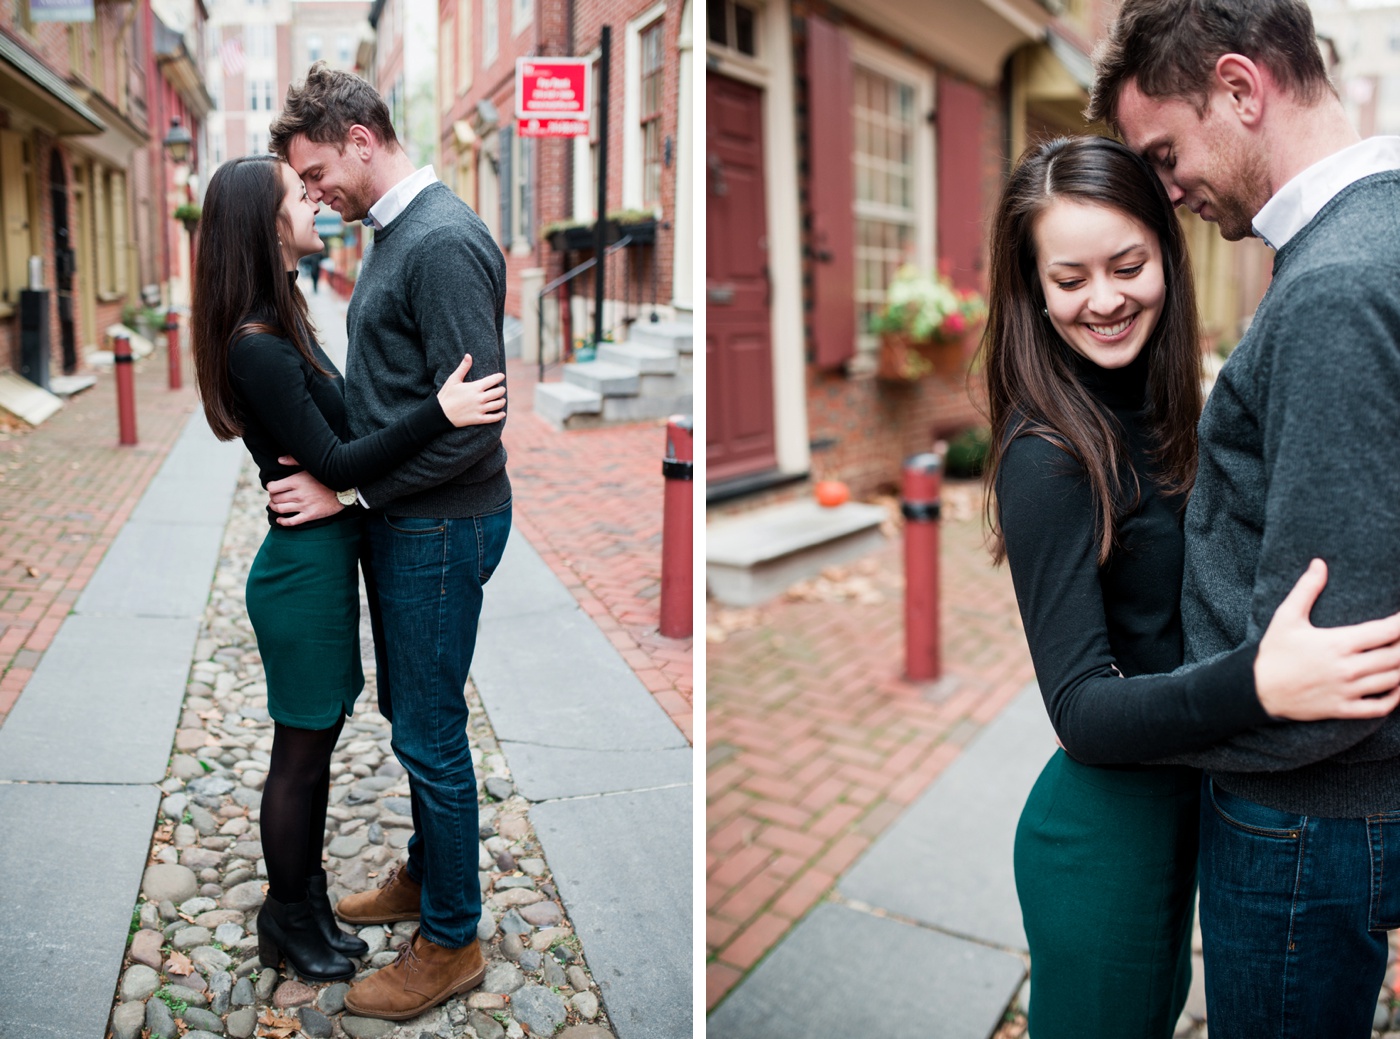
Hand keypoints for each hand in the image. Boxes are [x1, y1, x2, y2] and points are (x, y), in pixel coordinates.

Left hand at [267, 460, 342, 525]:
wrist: (345, 489)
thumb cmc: (326, 476)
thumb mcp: (310, 466)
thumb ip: (293, 460)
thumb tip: (279, 460)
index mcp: (296, 481)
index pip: (273, 487)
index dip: (271, 488)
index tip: (274, 487)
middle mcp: (298, 494)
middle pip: (275, 498)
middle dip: (272, 498)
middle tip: (275, 496)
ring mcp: (304, 505)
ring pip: (281, 509)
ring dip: (274, 508)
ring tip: (275, 505)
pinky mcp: (310, 515)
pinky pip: (292, 521)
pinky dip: (283, 521)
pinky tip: (280, 519)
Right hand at [436, 354, 505, 427]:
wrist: (440, 414)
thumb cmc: (446, 395)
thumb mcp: (453, 379)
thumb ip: (463, 368)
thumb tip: (468, 355)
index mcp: (475, 387)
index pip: (492, 380)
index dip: (499, 377)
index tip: (502, 376)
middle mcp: (480, 398)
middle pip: (497, 393)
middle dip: (501, 390)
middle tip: (502, 389)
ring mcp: (480, 409)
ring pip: (497, 405)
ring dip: (502, 401)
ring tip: (502, 400)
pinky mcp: (478, 419)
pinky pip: (493, 418)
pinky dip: (499, 416)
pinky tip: (502, 413)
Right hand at [1255, 559, 1399, 719]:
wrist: (1257, 689)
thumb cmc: (1273, 652)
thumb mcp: (1286, 617)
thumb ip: (1306, 589)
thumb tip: (1319, 563)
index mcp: (1338, 643)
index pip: (1386, 631)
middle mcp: (1347, 668)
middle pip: (1396, 656)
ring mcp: (1346, 691)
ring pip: (1393, 681)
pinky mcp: (1342, 709)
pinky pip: (1379, 707)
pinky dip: (1395, 699)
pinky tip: (1398, 687)